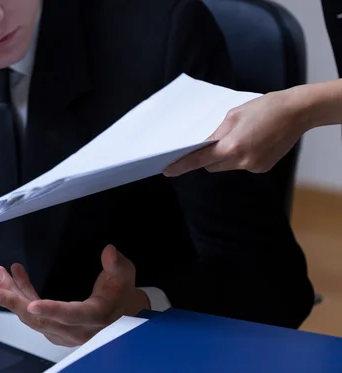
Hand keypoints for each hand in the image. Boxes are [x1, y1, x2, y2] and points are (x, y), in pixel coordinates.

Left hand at [0, 245, 149, 346]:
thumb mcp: (125, 276)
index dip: (51, 310)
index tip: (31, 305)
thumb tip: (109, 253)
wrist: (121, 314)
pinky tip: (15, 277)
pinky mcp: (54, 328)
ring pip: (32, 317)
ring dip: (13, 295)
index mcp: (94, 317)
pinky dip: (21, 295)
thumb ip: (117, 265)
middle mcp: (75, 330)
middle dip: (14, 303)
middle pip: (40, 320)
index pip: (71, 315)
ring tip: (0, 274)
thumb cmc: (121, 294)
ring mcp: (62, 332)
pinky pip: (33, 314)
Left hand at [163, 88, 309, 175]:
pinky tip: (253, 142)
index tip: (167, 170)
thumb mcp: (232, 116)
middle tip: (214, 141)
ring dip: (225, 156)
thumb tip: (202, 148)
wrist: (297, 112)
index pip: (199, 160)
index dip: (181, 165)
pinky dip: (240, 156)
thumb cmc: (264, 108)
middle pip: (212, 166)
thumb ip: (215, 135)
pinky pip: (241, 165)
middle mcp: (242, 161)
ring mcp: (254, 166)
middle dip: (209, 157)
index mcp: (232, 146)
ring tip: (242, 137)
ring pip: (226, 166)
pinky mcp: (262, 168)